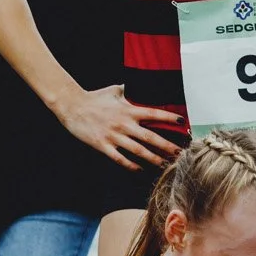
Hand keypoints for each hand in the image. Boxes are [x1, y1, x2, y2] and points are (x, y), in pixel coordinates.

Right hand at [55, 85, 182, 169]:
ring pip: (139, 151)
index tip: (182, 121)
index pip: (154, 113)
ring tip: (165, 165)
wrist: (72, 106)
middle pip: (150, 137)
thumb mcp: (113, 91)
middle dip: (167, 146)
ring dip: (153, 159)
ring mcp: (114, 136)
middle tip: (179, 153)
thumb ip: (126, 90)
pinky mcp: (104, 146)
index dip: (169, 117)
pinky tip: (141, 170)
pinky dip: (132, 165)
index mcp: (128, 109)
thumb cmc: (93, 98)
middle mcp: (124, 123)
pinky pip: (121, 159)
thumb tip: (132, 85)